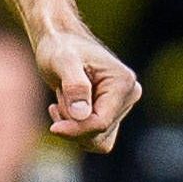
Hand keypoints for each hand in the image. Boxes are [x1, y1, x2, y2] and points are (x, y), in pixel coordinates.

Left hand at [31, 24, 141, 152]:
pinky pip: (94, 137)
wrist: (59, 42)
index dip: (76, 130)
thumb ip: (74, 86)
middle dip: (73, 124)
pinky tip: (64, 108)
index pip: (101, 123)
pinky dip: (76, 129)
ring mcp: (121, 105)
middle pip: (99, 134)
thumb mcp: (63, 61)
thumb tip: (82, 115)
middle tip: (58, 99)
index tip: (53, 127)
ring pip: (97, 139)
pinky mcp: (112, 112)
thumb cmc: (59, 47)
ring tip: (62, 100)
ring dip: (73, 126)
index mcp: (123, 83)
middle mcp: (129, 95)